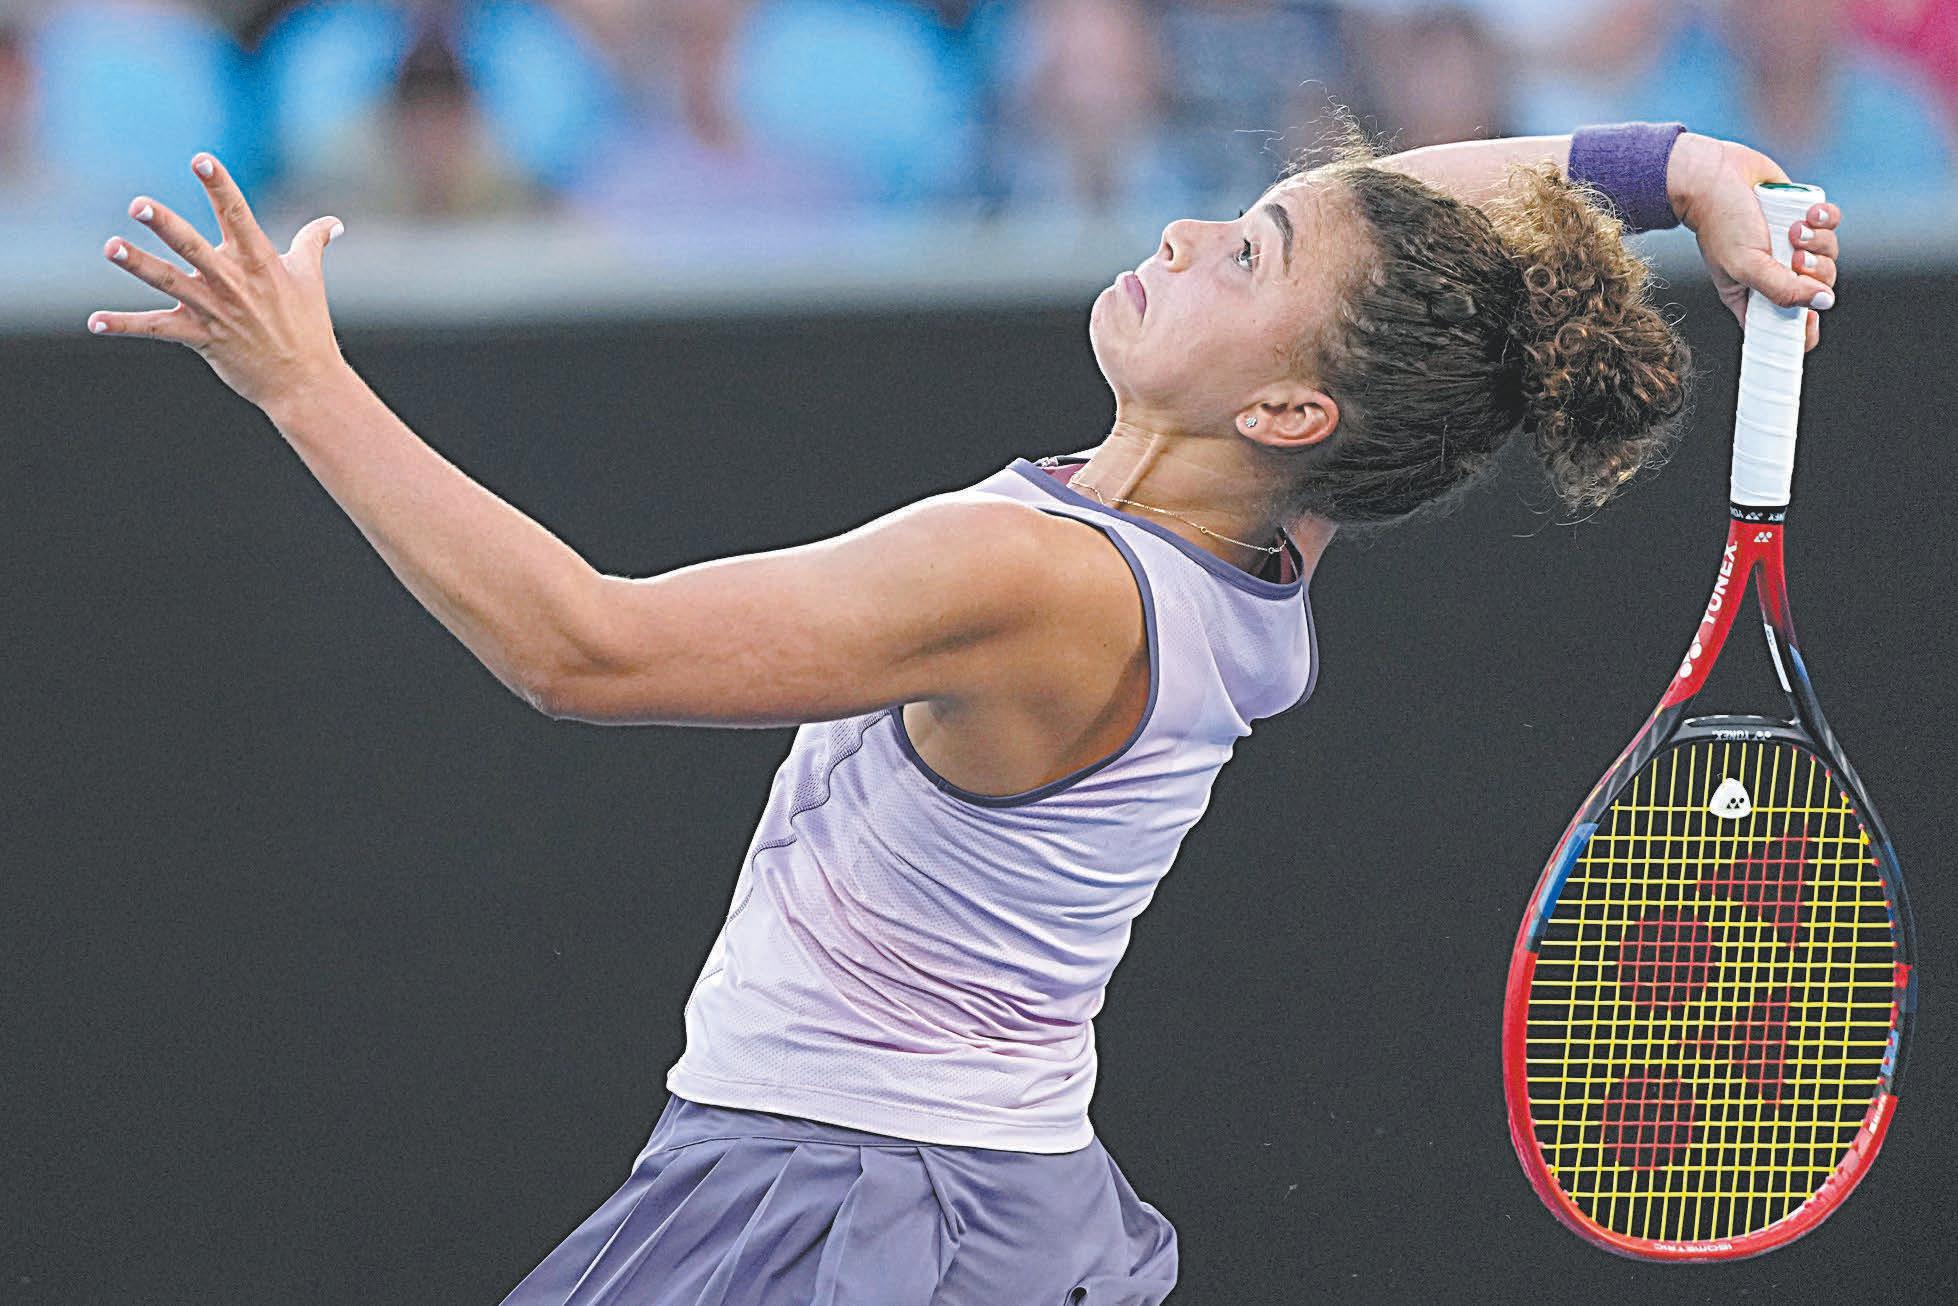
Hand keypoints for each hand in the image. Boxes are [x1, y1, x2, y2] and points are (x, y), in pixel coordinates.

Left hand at [87, 154, 347, 408]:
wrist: (305, 383)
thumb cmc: (309, 328)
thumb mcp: (310, 280)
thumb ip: (314, 244)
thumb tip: (334, 223)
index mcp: (260, 263)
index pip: (238, 216)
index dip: (219, 186)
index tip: (201, 160)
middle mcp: (234, 283)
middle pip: (195, 247)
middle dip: (166, 225)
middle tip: (139, 205)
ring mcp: (216, 310)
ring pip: (170, 282)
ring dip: (138, 264)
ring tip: (110, 246)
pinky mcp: (201, 337)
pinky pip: (158, 329)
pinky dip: (125, 326)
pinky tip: (95, 322)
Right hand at [1666, 133, 1840, 351]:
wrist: (1715, 175)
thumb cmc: (1719, 223)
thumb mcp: (1746, 266)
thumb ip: (1783, 290)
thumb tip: (1823, 302)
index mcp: (1755, 296)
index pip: (1788, 327)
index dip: (1804, 329)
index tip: (1808, 317)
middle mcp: (1777, 274)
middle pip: (1819, 290)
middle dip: (1815, 273)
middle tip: (1795, 258)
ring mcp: (1792, 246)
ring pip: (1830, 255)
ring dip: (1819, 241)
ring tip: (1794, 228)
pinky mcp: (1805, 217)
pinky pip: (1832, 223)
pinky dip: (1826, 217)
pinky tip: (1806, 212)